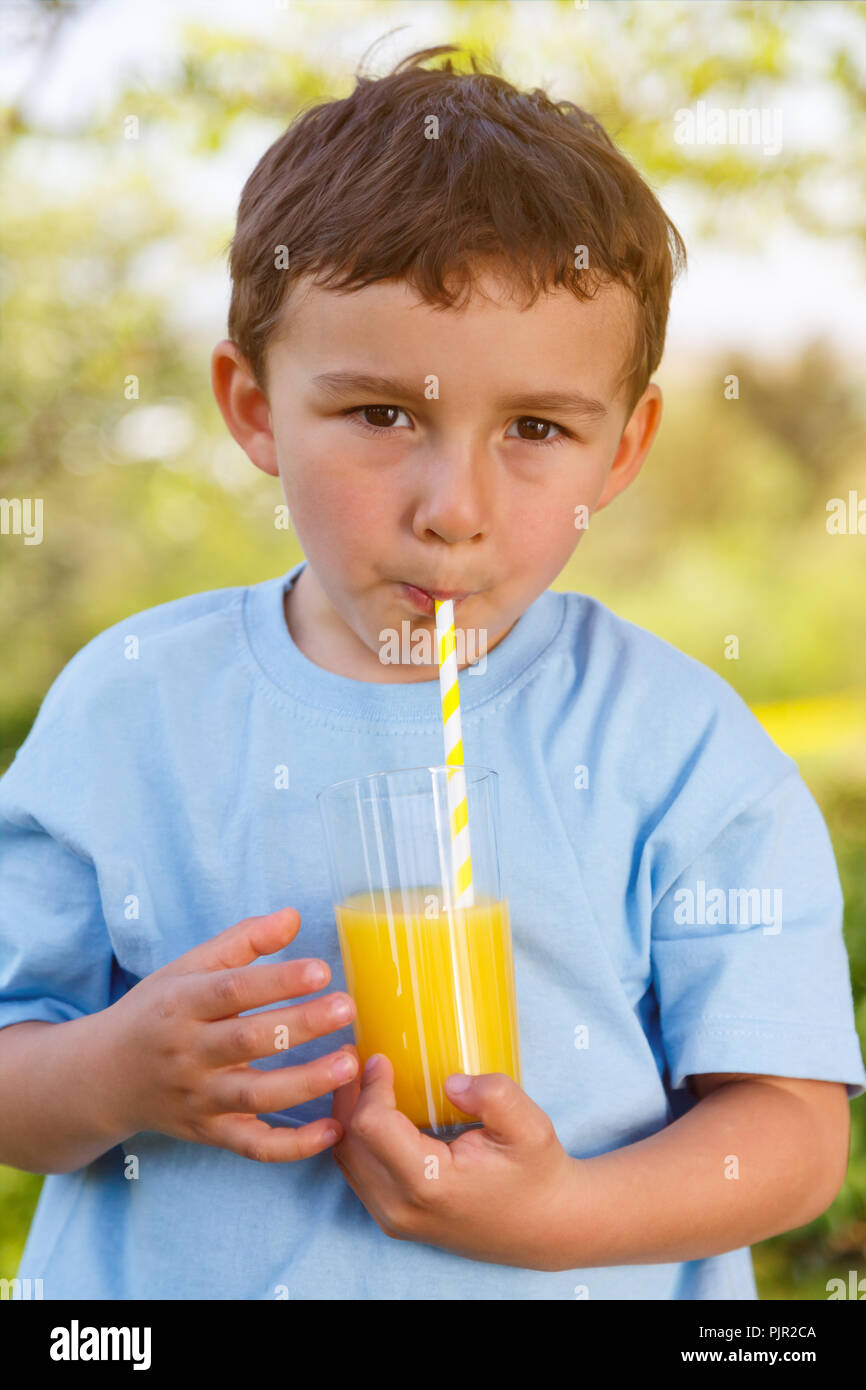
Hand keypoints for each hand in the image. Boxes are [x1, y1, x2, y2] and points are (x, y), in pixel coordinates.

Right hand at [100, 906, 357, 1160]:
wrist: (104, 1076)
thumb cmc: (157, 1012)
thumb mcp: (187, 968)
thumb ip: (242, 941)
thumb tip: (294, 916)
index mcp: (182, 1004)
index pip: (233, 991)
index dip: (278, 981)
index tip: (322, 970)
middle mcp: (187, 1053)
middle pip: (247, 1040)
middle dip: (301, 1026)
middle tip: (347, 1008)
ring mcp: (198, 1098)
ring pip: (255, 1095)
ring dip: (306, 1082)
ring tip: (349, 1064)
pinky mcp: (209, 1132)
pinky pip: (253, 1146)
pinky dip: (293, 1146)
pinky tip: (332, 1129)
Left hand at [329, 1046, 578, 1270]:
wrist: (545, 1227)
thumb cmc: (536, 1173)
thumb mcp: (530, 1126)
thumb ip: (493, 1095)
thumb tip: (449, 1081)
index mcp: (429, 1183)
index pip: (371, 1126)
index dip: (370, 1086)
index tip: (382, 1057)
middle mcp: (401, 1207)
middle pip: (349, 1142)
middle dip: (348, 1095)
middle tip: (357, 1057)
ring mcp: (394, 1219)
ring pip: (347, 1160)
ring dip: (347, 1116)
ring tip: (360, 1078)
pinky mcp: (395, 1219)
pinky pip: (359, 1174)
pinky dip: (357, 1138)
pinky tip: (373, 1109)